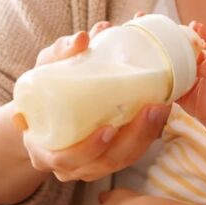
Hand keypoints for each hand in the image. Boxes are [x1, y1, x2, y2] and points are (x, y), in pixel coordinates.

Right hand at [15, 19, 171, 181]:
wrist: (46, 109)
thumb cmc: (42, 91)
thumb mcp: (44, 70)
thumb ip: (60, 54)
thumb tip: (83, 38)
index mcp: (46, 152)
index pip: (67, 159)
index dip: (89, 148)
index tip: (108, 129)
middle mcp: (73, 166)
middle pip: (106, 163)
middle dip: (133, 138)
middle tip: (152, 109)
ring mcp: (94, 166)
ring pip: (125, 159)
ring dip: (147, 135)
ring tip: (163, 106)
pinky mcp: (113, 156)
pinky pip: (134, 151)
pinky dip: (150, 133)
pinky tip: (163, 111)